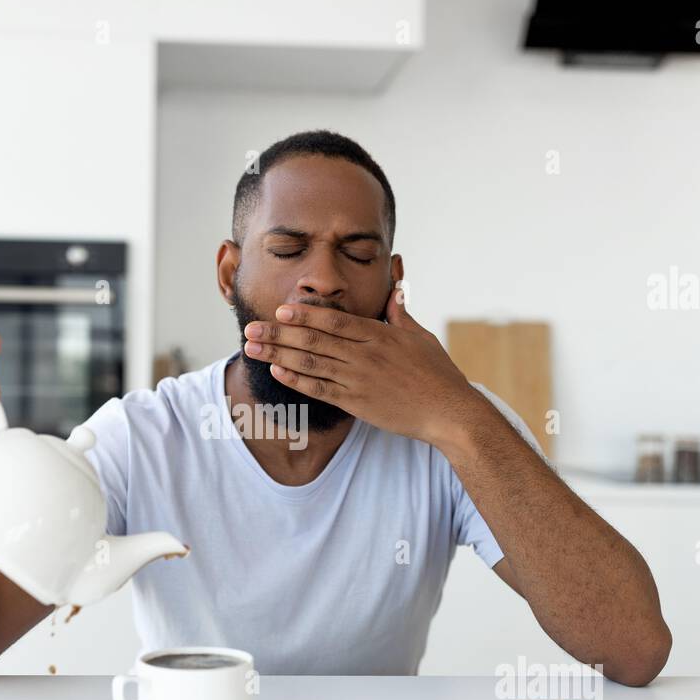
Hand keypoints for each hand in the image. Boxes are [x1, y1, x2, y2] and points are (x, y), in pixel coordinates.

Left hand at [242, 284, 473, 447]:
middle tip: (250, 328)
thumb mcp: (420, 336)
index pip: (334, 321)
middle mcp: (364, 355)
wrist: (449, 411)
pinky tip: (276, 372)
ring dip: (278, 355)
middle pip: (313, 341)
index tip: (279, 310)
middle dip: (278, 334)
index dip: (304, 315)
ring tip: (252, 348)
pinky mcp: (357, 403)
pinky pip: (320, 390)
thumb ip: (400, 313)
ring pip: (311, 364)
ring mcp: (358, 380)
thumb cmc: (438, 373)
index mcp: (379, 335)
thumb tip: (396, 287)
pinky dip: (296, 381)